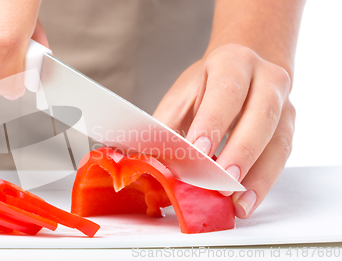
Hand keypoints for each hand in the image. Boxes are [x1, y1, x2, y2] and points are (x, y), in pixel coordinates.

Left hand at [153, 43, 295, 218]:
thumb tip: (143, 157)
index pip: (226, 91)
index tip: (198, 150)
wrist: (245, 69)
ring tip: (237, 203)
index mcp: (233, 63)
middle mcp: (266, 79)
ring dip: (257, 176)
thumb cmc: (208, 85)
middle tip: (221, 181)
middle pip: (260, 116)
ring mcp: (284, 104)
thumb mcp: (183, 95)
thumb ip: (165, 125)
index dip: (213, 122)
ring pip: (277, 141)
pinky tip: (246, 201)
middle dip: (240, 152)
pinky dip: (263, 183)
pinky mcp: (288, 128)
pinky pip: (281, 158)